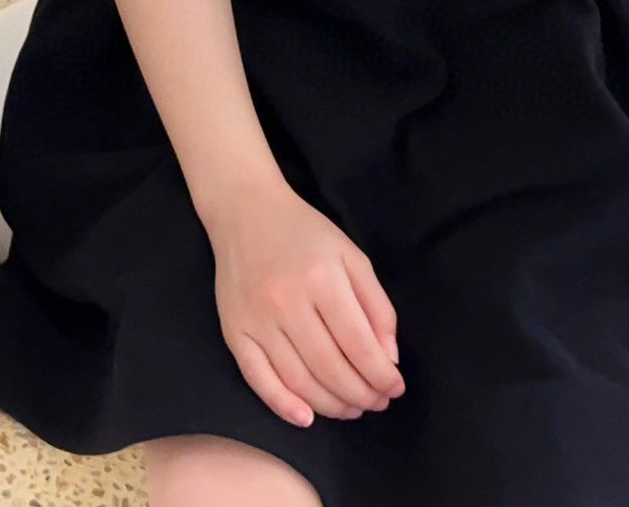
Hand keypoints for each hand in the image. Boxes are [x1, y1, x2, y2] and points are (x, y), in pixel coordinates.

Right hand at [207, 178, 405, 429]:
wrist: (246, 211)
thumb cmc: (305, 232)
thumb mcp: (351, 256)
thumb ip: (376, 305)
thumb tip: (388, 358)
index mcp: (322, 278)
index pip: (359, 345)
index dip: (382, 376)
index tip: (395, 388)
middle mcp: (287, 302)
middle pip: (331, 369)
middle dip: (362, 395)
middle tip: (377, 402)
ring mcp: (256, 319)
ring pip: (299, 381)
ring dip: (332, 405)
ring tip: (352, 409)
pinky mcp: (233, 331)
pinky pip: (258, 379)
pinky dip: (283, 406)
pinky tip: (307, 417)